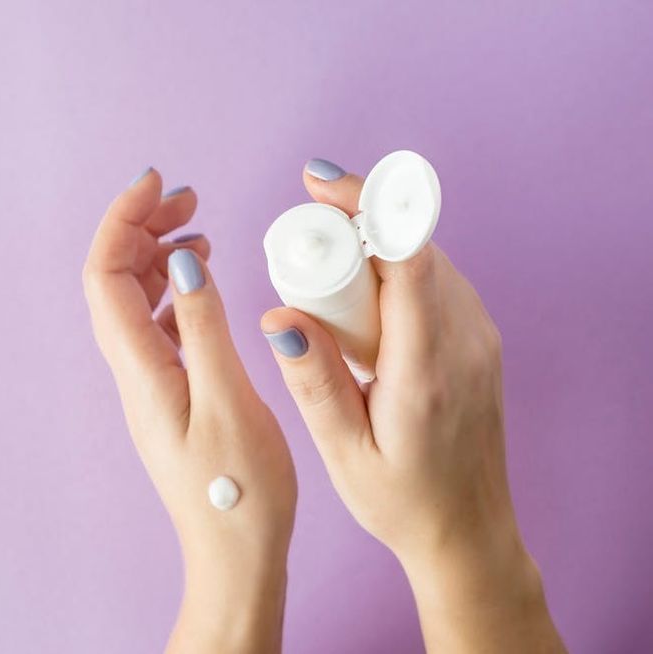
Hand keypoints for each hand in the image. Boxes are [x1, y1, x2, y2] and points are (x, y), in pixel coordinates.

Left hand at [83, 168, 295, 653]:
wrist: (234, 553)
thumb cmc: (239, 492)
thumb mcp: (229, 402)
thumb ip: (204, 328)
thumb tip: (183, 261)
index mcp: (141, 370)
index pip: (106, 276)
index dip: (122, 221)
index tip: (158, 181)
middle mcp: (133, 372)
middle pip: (113, 280)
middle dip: (140, 226)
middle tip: (187, 196)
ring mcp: (148, 381)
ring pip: (134, 299)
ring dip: (157, 254)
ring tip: (198, 227)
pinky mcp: (169, 391)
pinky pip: (157, 323)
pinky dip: (174, 288)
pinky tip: (203, 279)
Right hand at [260, 160, 564, 652]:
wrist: (467, 531)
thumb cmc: (401, 500)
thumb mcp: (343, 451)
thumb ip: (312, 381)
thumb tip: (278, 314)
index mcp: (428, 369)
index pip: (408, 257)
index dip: (366, 206)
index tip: (317, 183)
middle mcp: (465, 341)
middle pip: (412, 245)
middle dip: (354, 222)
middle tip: (299, 234)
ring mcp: (478, 336)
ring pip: (423, 257)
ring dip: (372, 244)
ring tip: (320, 263)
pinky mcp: (476, 339)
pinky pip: (434, 279)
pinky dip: (392, 268)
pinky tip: (359, 293)